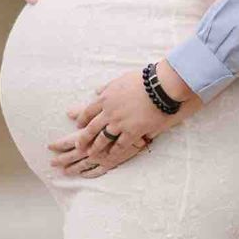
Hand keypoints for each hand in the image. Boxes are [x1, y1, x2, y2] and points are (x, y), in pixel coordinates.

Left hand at [47, 63, 199, 176]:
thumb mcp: (120, 80)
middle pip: (91, 128)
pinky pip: (120, 145)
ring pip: (102, 139)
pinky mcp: (132, 131)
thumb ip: (107, 87)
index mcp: (105, 98)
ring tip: (90, 155)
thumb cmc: (143, 80)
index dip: (82, 119)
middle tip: (78, 146)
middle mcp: (109, 112)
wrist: (160, 86)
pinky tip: (109, 157)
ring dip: (95, 148)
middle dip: (83, 138)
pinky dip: (113, 152)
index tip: (78, 125)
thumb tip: (96, 90)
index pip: (88, 111)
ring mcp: (119, 123)